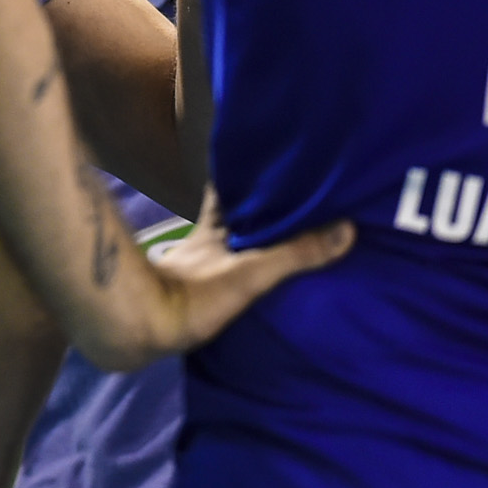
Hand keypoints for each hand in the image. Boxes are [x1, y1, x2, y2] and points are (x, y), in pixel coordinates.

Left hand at [123, 189, 353, 365]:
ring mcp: (196, 265)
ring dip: (247, 236)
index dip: (246, 170)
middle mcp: (204, 240)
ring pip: (226, 242)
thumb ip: (295, 253)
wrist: (140, 329)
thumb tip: (347, 228)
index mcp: (215, 225)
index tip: (272, 158)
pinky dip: (237, 265)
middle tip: (290, 197)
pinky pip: (222, 269)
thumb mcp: (252, 273)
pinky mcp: (191, 292)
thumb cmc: (192, 295)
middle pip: (232, 214)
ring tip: (280, 232)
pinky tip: (250, 273)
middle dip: (256, 206)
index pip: (229, 186)